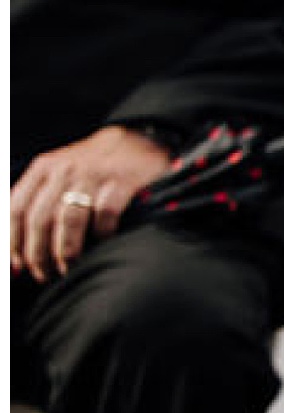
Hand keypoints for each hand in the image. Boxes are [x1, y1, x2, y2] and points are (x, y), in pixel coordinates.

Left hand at [10, 126, 175, 281]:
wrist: (142, 137)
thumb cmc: (97, 165)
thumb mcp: (61, 171)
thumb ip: (39, 200)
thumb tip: (16, 252)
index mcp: (44, 168)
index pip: (16, 209)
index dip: (14, 242)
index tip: (18, 266)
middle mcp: (65, 169)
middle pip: (39, 219)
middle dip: (38, 254)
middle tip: (45, 275)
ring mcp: (94, 174)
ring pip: (68, 220)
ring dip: (66, 250)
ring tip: (69, 268)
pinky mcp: (123, 181)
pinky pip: (105, 213)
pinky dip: (101, 233)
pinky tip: (102, 243)